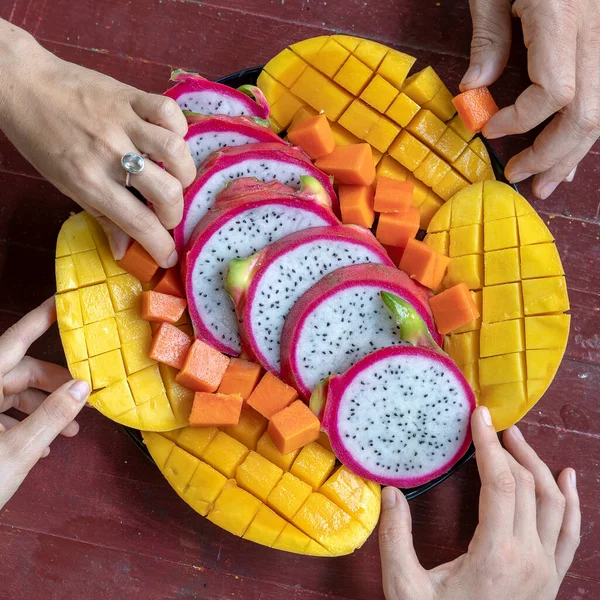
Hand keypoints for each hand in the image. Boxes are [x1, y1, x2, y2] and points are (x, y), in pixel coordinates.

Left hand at [0, 22, 195, 266]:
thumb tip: (124, 251)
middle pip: (167, 191)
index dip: (162, 247)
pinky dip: (178, 128)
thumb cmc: (42, 140)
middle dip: (176, 213)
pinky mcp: (130, 95)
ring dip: (185, 172)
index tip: (169, 257)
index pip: (140, 223)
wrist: (22, 85)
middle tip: (167, 215)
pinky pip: (169, 111)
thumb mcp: (66, 185)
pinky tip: (169, 138)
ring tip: (176, 177)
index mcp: (91, 182)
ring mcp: (122, 122)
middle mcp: (110, 154)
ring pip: (175, 150)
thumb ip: (102, 217)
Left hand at [0, 298, 89, 509]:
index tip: (63, 301)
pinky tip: (43, 446)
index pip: (15, 341)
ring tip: (69, 432)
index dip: (40, 319)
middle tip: (84, 397)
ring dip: (42, 409)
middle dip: (54, 384)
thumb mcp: (15, 453)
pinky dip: (22, 424)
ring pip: (11, 395)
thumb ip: (50, 417)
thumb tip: (82, 388)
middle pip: (18, 372)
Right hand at [378, 407, 580, 599]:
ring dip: (538, 465)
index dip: (489, 444)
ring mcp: (547, 570)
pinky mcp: (552, 579)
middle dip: (508, 447)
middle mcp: (530, 558)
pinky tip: (568, 478)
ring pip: (555, 503)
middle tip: (488, 425)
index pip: (501, 482)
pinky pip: (571, 531)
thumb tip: (391, 493)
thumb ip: (396, 539)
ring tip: (517, 439)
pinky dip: (572, 501)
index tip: (479, 416)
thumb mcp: (406, 589)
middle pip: (529, 485)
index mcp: (497, 555)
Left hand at [460, 0, 599, 198]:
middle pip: (587, 112)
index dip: (520, 120)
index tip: (488, 130)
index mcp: (565, 15)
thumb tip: (474, 92)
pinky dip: (587, 129)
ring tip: (547, 182)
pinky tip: (570, 152)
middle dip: (553, 153)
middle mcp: (598, 30)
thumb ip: (489, 38)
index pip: (554, 92)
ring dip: (574, 152)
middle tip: (521, 178)